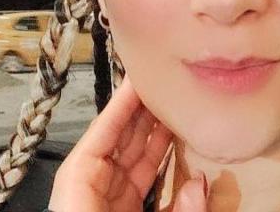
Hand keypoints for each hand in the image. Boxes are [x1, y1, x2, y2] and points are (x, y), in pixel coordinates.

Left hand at [48, 74, 208, 210]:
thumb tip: (201, 184)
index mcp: (78, 194)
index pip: (97, 137)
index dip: (119, 106)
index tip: (137, 79)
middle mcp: (91, 193)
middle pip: (117, 142)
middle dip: (141, 111)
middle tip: (164, 81)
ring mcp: (108, 203)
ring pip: (133, 158)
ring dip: (154, 131)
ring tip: (175, 102)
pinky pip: (142, 179)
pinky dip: (159, 158)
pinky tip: (176, 140)